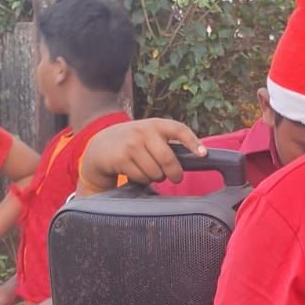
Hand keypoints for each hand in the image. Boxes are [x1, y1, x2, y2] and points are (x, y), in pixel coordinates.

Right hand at [78, 118, 206, 193]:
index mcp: (156, 124)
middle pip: (168, 159)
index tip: (203, 154)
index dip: (192, 142)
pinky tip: (135, 172)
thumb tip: (197, 157)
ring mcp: (131, 144)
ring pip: (155, 171)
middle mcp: (144, 131)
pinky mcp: (121, 157)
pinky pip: (141, 177)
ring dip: (155, 177)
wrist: (101, 147)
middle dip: (175, 173)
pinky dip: (141, 180)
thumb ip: (168, 143)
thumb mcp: (150, 136)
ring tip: (148, 170)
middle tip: (175, 178)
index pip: (179, 129)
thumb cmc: (134, 143)